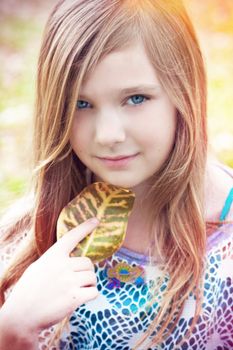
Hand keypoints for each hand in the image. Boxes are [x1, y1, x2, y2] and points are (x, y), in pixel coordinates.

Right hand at [0, 218, 99, 332]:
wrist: (22, 315)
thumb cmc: (29, 291)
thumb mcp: (38, 268)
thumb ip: (55, 261)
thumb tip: (72, 259)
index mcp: (53, 255)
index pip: (72, 236)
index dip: (85, 227)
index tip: (96, 220)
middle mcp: (63, 265)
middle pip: (88, 263)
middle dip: (85, 272)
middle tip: (76, 281)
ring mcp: (69, 281)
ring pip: (93, 277)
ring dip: (89, 284)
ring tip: (76, 290)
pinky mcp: (75, 297)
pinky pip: (94, 292)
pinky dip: (91, 295)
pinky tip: (81, 298)